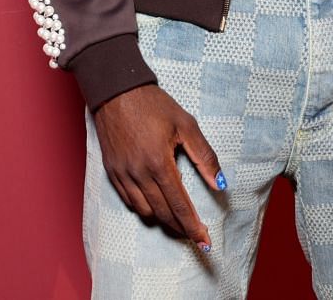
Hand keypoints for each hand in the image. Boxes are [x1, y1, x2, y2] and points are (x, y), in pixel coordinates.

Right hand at [92, 83, 224, 252]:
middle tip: (195, 234)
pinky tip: (154, 204)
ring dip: (162, 219)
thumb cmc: (153, 104)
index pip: (179, 205)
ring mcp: (122, 174)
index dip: (193, 226)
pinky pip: (129, 201)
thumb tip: (220, 184)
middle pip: (162, 213)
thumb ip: (205, 156)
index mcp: (159, 163)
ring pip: (144, 211)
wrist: (116, 91)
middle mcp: (139, 173)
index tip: (205, 241)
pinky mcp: (112, 171)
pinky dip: (143, 207)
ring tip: (177, 219)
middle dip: (181, 228)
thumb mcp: (186, 124)